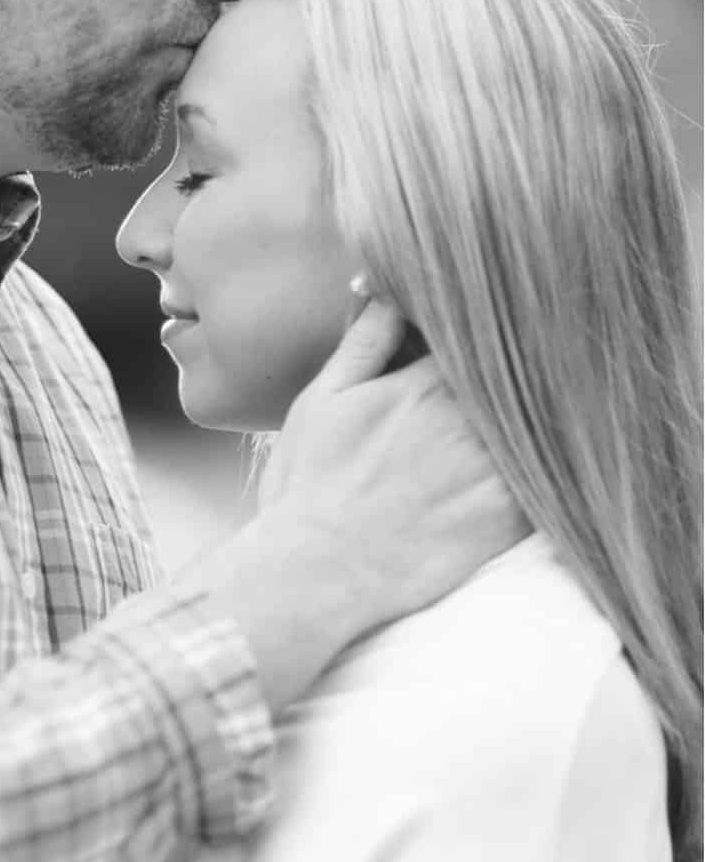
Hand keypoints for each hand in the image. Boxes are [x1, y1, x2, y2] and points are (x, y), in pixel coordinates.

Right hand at [200, 300, 526, 710]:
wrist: (318, 571)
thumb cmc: (309, 485)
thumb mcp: (322, 398)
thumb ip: (366, 341)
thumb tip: (390, 290)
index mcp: (426, 381)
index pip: (482, 336)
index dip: (491, 336)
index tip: (495, 335)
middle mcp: (468, 418)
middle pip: (522, 376)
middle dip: (525, 370)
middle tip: (534, 367)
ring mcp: (493, 468)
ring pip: (542, 423)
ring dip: (545, 414)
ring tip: (544, 410)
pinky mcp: (508, 517)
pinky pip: (551, 481)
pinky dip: (552, 468)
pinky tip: (548, 465)